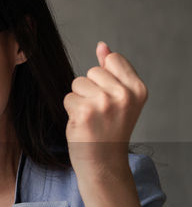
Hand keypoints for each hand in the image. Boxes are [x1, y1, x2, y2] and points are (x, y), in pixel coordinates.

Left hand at [63, 42, 147, 169]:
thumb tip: (102, 46)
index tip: (110, 97)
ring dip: (79, 99)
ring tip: (91, 116)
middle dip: (90, 88)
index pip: (112, 59)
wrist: (104, 160)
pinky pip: (68, 97)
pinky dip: (71, 109)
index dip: (104, 76)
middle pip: (92, 70)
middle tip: (99, 111)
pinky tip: (82, 123)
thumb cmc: (110, 128)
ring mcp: (104, 102)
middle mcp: (124, 94)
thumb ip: (112, 69)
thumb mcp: (120, 97)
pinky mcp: (84, 111)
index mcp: (138, 89)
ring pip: (78, 83)